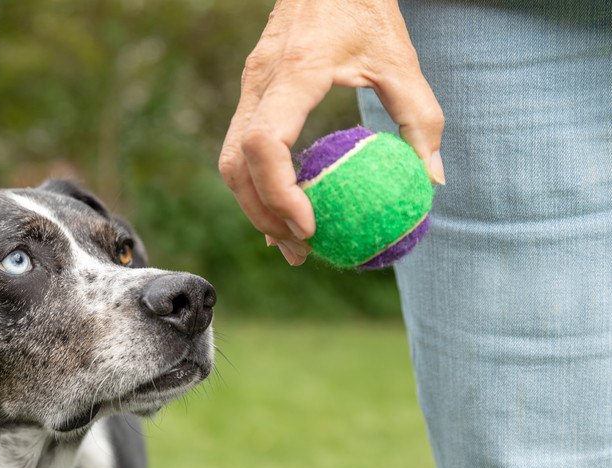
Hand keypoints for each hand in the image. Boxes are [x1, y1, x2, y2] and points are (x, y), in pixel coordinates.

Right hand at [218, 0, 444, 265]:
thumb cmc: (365, 7)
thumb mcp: (401, 58)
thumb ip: (419, 117)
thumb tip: (431, 181)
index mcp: (294, 72)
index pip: (263, 143)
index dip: (278, 193)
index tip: (309, 225)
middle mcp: (260, 82)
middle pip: (236, 165)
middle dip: (262, 214)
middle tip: (299, 249)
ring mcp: (249, 87)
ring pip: (230, 161)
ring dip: (255, 206)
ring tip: (290, 241)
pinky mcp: (252, 92)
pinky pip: (240, 149)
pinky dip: (257, 185)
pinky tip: (282, 209)